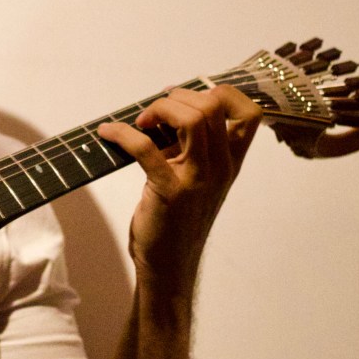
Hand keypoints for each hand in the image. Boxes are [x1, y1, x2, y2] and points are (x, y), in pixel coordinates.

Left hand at [97, 85, 261, 292]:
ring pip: (192, 119)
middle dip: (177, 97)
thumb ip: (190, 146)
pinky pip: (146, 148)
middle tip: (154, 113)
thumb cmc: (177, 219)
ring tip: (140, 122)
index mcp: (231, 162)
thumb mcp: (196, 178)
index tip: (184, 99)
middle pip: (214, 106)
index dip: (219, 93)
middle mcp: (221, 168)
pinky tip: (107, 133)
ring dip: (159, 109)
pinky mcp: (170, 191)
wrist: (169, 265)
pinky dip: (122, 133)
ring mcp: (198, 180)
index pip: (250, 112)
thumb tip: (166, 109)